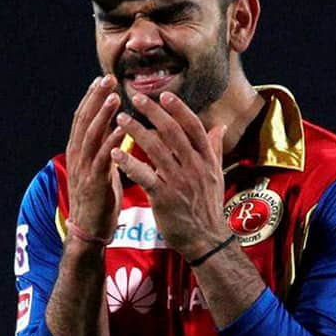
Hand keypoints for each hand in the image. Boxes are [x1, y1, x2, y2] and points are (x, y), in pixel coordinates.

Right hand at [65, 75, 124, 239]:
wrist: (89, 231)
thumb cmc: (99, 200)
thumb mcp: (101, 169)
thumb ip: (105, 149)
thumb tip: (116, 130)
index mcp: (79, 151)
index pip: (83, 118)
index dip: (91, 98)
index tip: (101, 79)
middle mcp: (78, 156)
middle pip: (84, 121)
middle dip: (96, 98)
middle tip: (107, 78)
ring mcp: (84, 169)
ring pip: (91, 135)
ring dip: (102, 115)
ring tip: (114, 97)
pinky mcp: (94, 183)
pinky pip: (103, 158)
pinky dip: (112, 142)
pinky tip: (123, 130)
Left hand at [111, 91, 229, 259]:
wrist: (206, 240)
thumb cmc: (207, 207)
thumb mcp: (216, 176)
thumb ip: (215, 150)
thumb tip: (220, 127)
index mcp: (206, 160)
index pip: (193, 127)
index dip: (179, 110)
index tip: (163, 95)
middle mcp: (195, 167)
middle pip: (173, 133)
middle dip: (154, 113)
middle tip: (136, 98)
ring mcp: (179, 182)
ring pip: (156, 150)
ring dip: (136, 132)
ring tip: (120, 119)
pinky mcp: (164, 197)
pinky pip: (144, 176)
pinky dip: (129, 163)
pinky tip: (115, 153)